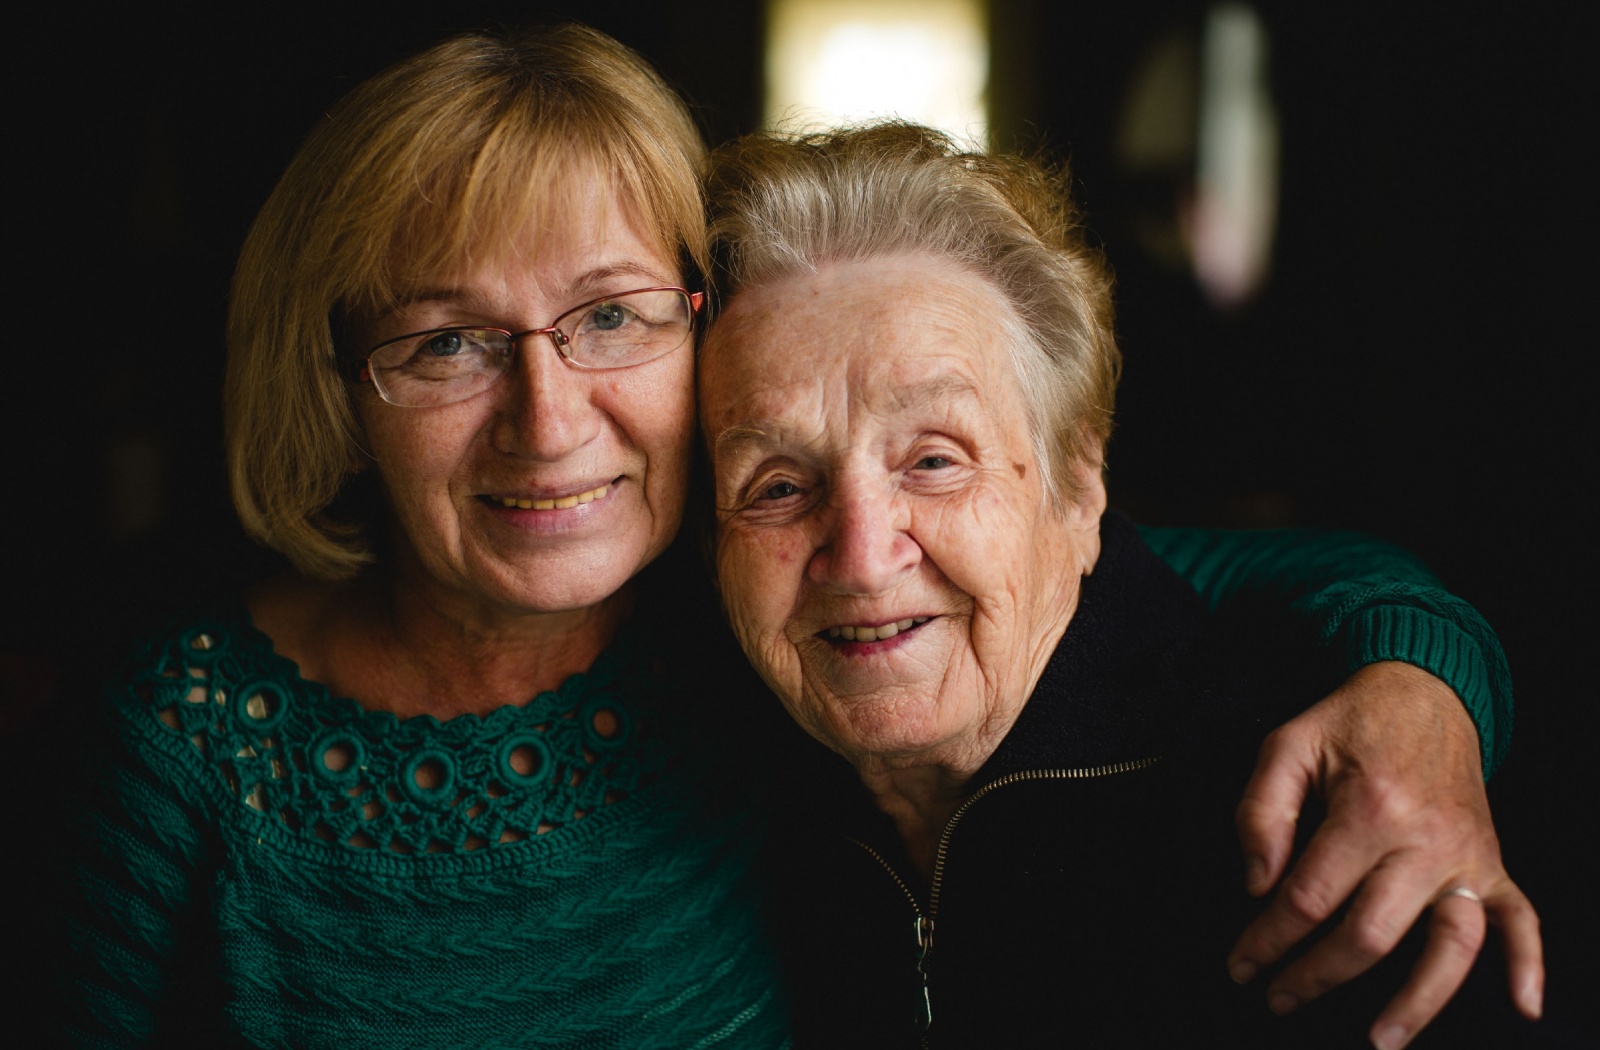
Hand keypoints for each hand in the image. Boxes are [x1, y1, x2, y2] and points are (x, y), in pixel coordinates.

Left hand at [1228, 661, 1541, 1049]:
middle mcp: (1424, 839)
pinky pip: (1521, 920)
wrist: (1424, 691)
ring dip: (1417, 1001)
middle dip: (1316, 975)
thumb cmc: (1349, 723)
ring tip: (1379, 1039)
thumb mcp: (1287, 746)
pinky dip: (1528, 965)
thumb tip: (1257, 884)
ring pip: (1450, 945)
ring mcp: (1466, 855)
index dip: (1267, 938)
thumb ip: (1260, 811)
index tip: (1241, 963)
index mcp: (1368, 808)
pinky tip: (1520, 1006)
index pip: (1308, 897)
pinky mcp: (1492, 861)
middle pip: (1369, 933)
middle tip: (1278, 998)